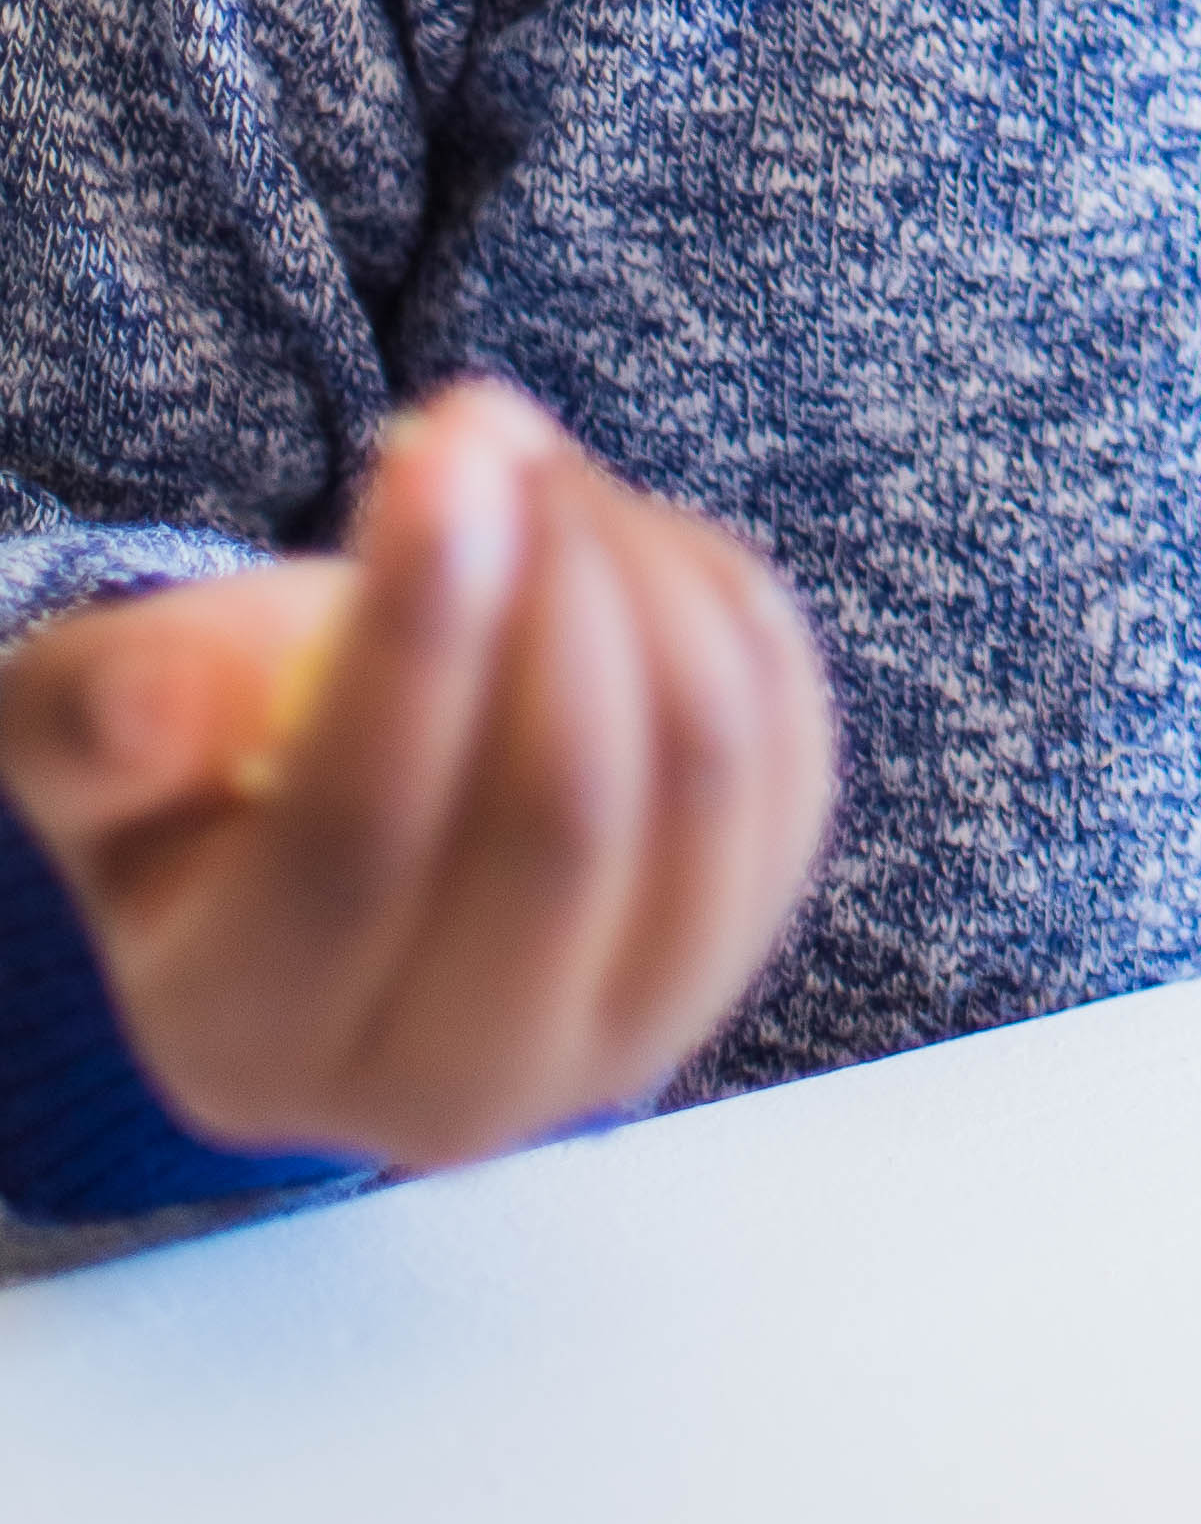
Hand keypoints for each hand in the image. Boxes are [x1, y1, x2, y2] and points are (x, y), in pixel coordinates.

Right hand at [0, 383, 833, 1175]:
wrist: (341, 845)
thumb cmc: (196, 772)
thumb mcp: (88, 736)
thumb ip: (100, 713)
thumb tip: (153, 701)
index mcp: (253, 1040)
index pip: (354, 847)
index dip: (415, 636)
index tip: (442, 450)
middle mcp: (450, 1093)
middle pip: (559, 817)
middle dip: (550, 576)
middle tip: (492, 430)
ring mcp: (625, 1033)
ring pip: (703, 771)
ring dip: (637, 569)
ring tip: (543, 474)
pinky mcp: (745, 941)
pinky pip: (789, 743)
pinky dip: (718, 604)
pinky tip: (618, 546)